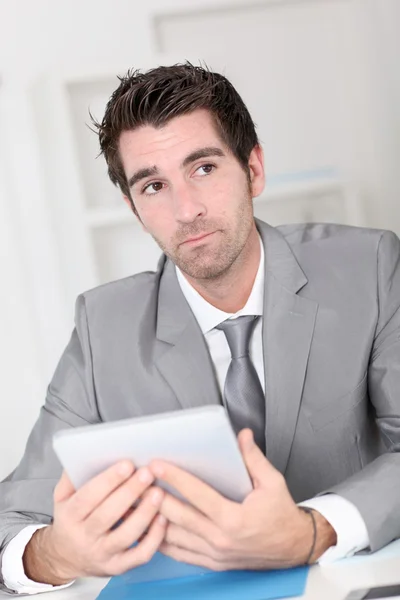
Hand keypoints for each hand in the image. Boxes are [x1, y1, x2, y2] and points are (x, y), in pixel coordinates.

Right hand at [23, 462, 166, 583]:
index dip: (108, 480)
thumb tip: (88, 452)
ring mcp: (102, 555)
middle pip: (108, 515)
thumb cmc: (71, 519)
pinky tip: (163, 519)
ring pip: (125, 536)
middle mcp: (84, 537)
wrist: (65, 557)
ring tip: (158, 493)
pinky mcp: (118, 567)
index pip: (88, 497)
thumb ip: (72, 476)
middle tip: (148, 473)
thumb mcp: (62, 496)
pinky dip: (153, 539)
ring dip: (144, 514)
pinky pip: (139, 555)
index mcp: (69, 516)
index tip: (128, 464)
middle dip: (130, 492)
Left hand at [149, 429, 335, 570]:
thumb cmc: (282, 516)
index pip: (197, 495)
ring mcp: (214, 554)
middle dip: (154, 497)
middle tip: (138, 482)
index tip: (157, 466)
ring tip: (136, 505)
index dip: (175, 478)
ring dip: (153, 521)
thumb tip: (242, 436)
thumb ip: (254, 458)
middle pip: (178, 517)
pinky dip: (163, 542)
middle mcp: (220, 539)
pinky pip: (180, 555)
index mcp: (234, 518)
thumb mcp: (273, 482)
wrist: (294, 548)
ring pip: (174, 538)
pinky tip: (151, 528)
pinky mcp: (212, 563)